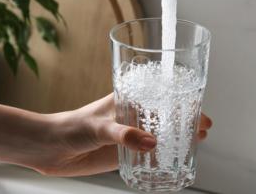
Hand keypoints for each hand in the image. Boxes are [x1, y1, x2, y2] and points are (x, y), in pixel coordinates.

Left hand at [31, 94, 211, 175]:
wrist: (52, 147)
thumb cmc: (72, 126)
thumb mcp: (99, 126)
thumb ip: (124, 134)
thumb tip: (151, 144)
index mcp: (129, 99)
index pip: (161, 96)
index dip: (182, 100)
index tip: (199, 108)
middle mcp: (133, 116)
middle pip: (166, 115)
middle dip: (187, 120)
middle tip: (204, 128)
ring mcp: (131, 135)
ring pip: (161, 134)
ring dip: (178, 138)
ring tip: (196, 142)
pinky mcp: (125, 153)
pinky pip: (149, 154)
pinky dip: (163, 156)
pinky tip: (174, 160)